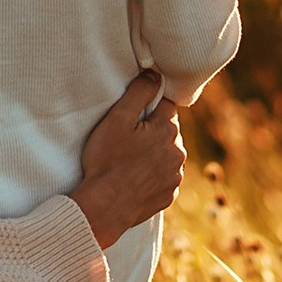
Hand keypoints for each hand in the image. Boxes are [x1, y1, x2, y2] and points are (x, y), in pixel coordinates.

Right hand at [69, 71, 185, 245]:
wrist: (104, 207)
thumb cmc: (106, 161)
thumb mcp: (118, 118)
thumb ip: (140, 92)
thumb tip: (156, 73)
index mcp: (167, 130)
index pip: (165, 105)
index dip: (148, 108)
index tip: (133, 118)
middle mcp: (178, 153)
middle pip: (167, 130)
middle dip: (152, 131)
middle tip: (126, 140)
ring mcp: (175, 176)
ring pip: (167, 154)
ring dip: (154, 154)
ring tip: (128, 161)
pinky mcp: (168, 195)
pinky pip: (163, 177)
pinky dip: (152, 175)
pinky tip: (133, 178)